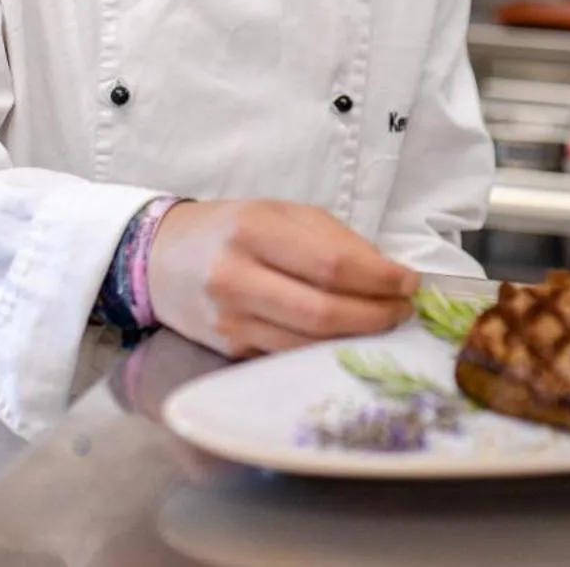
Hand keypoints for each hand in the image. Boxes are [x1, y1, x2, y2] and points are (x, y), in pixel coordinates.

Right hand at [145, 199, 417, 357]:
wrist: (160, 257)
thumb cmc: (232, 229)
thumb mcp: (280, 213)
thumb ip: (333, 239)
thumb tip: (388, 273)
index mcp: (254, 230)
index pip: (331, 264)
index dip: (379, 279)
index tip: (409, 282)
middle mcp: (236, 276)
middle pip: (323, 312)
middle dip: (376, 316)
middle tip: (403, 311)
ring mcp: (229, 320)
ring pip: (308, 343)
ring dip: (356, 338)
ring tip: (383, 324)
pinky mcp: (227, 350)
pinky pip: (288, 355)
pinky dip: (324, 350)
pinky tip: (345, 339)